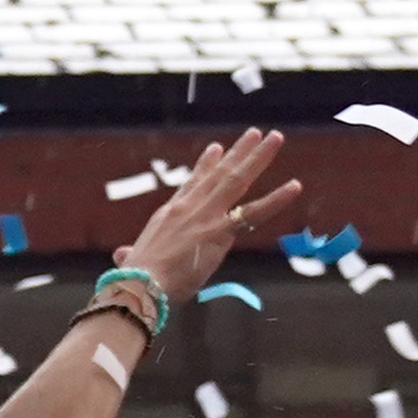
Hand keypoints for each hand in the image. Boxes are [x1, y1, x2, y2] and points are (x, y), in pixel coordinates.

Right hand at [117, 132, 301, 309]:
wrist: (140, 284)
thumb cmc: (135, 277)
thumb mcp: (134, 258)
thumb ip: (131, 254)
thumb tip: (123, 256)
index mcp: (170, 213)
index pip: (193, 183)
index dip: (207, 165)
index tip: (218, 148)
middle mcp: (189, 207)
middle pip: (219, 173)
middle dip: (239, 152)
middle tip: (255, 133)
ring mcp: (206, 216)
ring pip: (237, 180)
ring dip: (258, 157)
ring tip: (275, 138)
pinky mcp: (220, 232)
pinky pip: (254, 212)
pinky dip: (276, 198)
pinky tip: (294, 186)